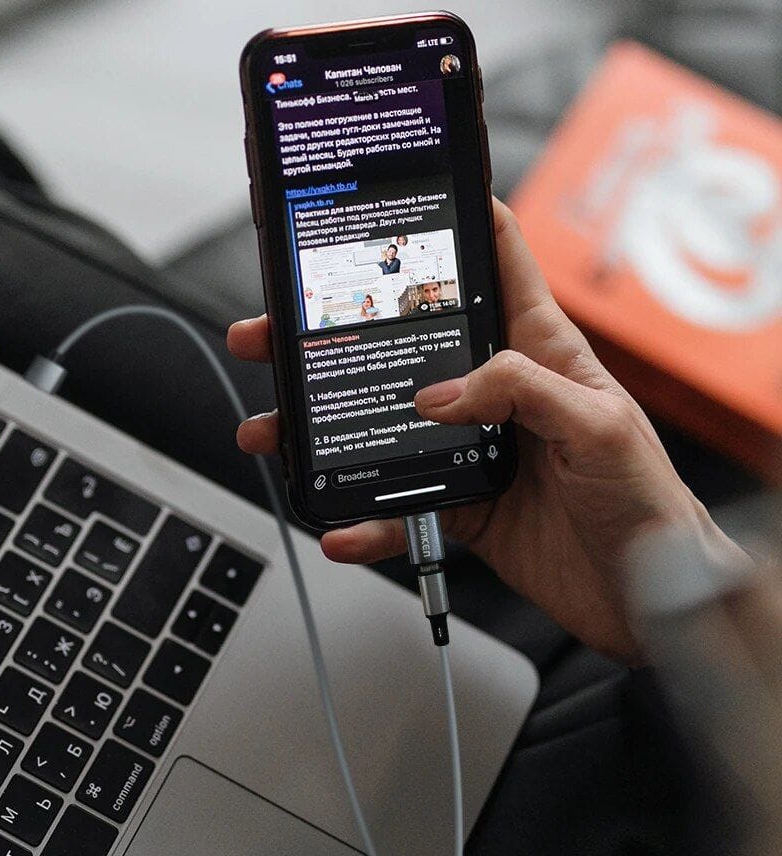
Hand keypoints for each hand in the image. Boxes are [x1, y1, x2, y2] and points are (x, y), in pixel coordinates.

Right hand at [228, 199, 743, 660]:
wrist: (644, 594)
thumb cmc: (645, 499)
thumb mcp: (599, 425)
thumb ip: (523, 391)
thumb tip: (439, 394)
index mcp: (538, 352)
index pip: (495, 266)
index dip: (453, 222)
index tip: (394, 196)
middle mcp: (495, 393)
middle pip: (403, 347)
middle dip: (335, 333)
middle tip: (276, 331)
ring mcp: (468, 447)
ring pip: (381, 426)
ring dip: (323, 429)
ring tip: (276, 432)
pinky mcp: (457, 501)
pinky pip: (397, 506)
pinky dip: (366, 521)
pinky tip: (342, 526)